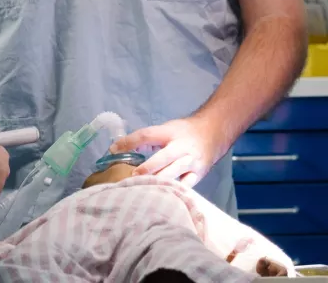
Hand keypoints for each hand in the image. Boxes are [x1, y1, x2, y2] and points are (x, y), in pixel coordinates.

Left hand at [110, 116, 227, 186]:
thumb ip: (146, 140)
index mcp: (170, 133)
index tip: (114, 149)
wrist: (213, 133)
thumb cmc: (183, 133)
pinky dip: (173, 191)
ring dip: (157, 181)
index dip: (130, 141)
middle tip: (132, 176)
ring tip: (142, 190)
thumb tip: (118, 149)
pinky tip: (161, 198)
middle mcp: (182, 147)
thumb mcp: (166, 129)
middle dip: (147, 168)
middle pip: (163, 157)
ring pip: (173, 173)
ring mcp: (191, 162)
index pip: (148, 135)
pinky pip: (184, 185)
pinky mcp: (198, 174)